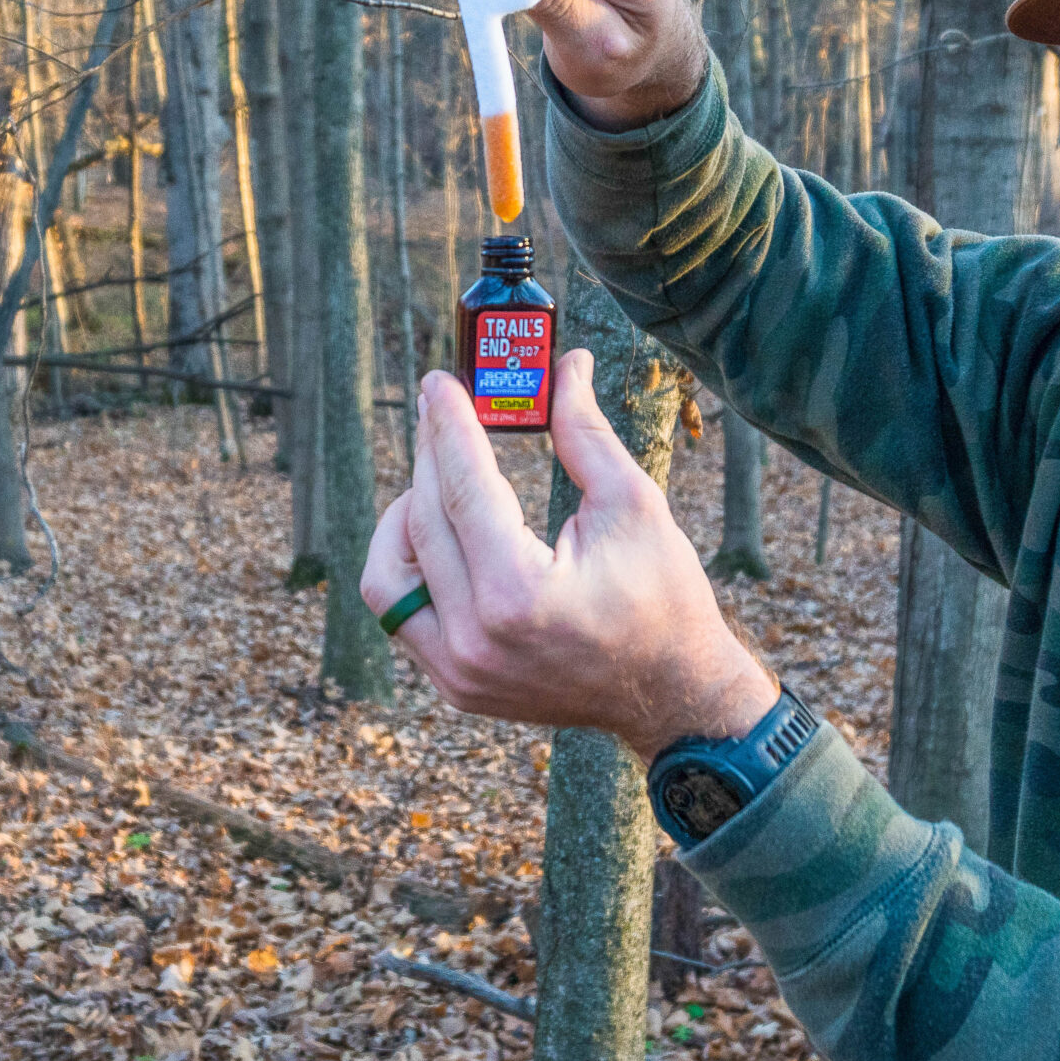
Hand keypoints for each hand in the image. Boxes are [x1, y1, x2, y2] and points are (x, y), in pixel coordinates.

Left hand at [361, 352, 778, 763]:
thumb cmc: (664, 598)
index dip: (448, 426)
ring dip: (403, 518)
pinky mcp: (455, 685)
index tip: (438, 381)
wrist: (672, 695)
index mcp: (519, 594)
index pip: (463, 488)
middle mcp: (475, 639)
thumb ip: (585, 433)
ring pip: (388, 576)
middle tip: (441, 410)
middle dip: (430, 455)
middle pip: (423, 521)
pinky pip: (404, 616)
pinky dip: (413, 568)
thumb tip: (564, 365)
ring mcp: (458, 670)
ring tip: (440, 482)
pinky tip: (444, 535)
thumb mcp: (634, 505)